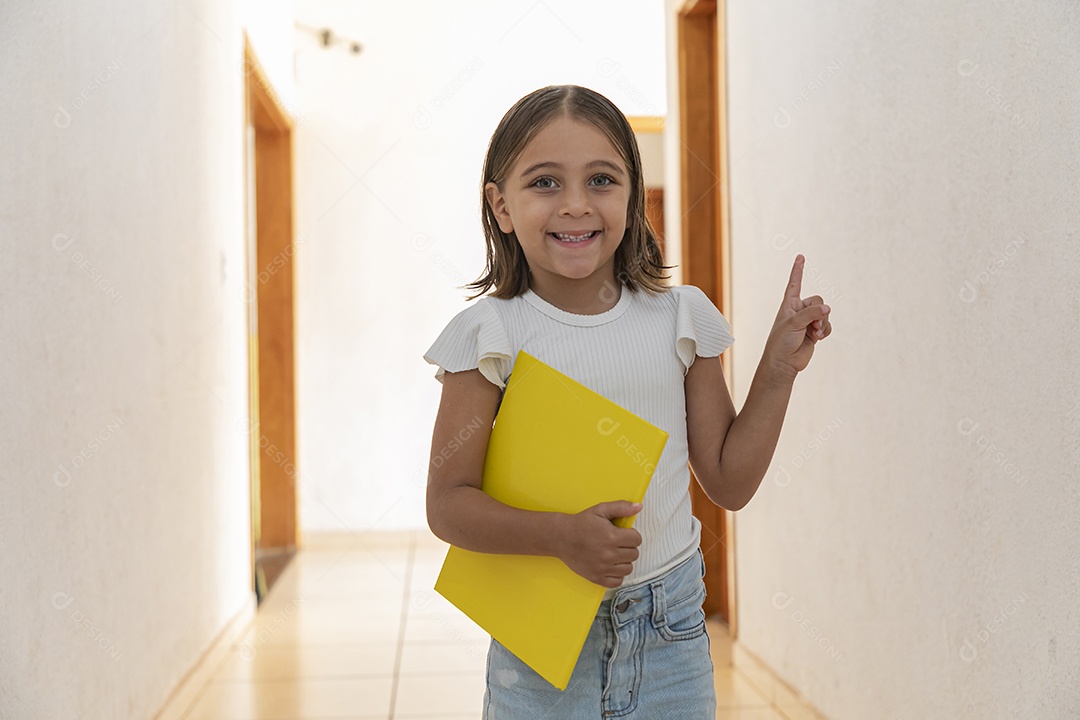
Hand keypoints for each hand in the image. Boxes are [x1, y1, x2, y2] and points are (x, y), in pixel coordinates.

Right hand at [555, 501, 642, 587]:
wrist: (561, 537)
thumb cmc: (581, 523)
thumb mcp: (601, 510)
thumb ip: (621, 507)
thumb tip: (639, 506)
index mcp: (612, 537)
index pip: (637, 539)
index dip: (631, 535)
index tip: (623, 534)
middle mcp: (608, 554)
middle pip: (634, 554)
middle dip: (628, 547)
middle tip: (617, 543)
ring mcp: (603, 568)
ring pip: (628, 568)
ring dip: (624, 561)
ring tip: (613, 553)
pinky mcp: (596, 578)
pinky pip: (617, 581)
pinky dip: (616, 574)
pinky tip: (610, 565)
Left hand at [764, 254, 832, 381]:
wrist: (784, 363)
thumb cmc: (781, 342)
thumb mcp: (794, 323)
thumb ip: (811, 313)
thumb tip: (828, 308)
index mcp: (789, 304)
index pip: (794, 283)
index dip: (798, 270)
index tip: (800, 256)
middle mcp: (799, 310)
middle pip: (818, 300)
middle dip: (819, 312)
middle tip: (812, 325)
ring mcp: (808, 321)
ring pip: (825, 313)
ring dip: (822, 323)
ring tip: (814, 333)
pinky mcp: (815, 332)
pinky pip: (827, 325)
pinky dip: (825, 331)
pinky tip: (818, 337)